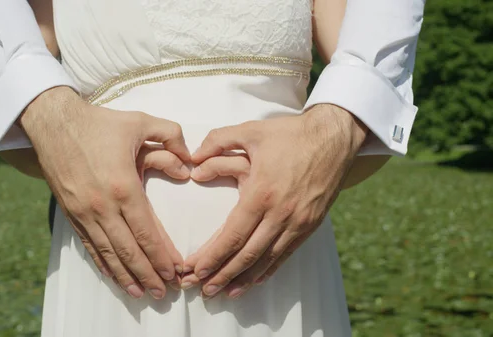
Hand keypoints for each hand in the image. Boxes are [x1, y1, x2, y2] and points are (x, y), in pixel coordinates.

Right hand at [20, 87, 190, 299]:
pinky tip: (114, 275)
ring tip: (142, 293)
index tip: (176, 271)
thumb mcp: (140, 121)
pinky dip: (103, 263)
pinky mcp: (71, 213)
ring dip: (126, 276)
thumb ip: (171, 135)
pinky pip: (89, 245)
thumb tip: (189, 161)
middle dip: (148, 274)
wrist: (53, 122)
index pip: (146, 231)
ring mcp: (84, 212)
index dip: (161, 255)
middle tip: (164, 292)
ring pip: (108, 253)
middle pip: (129, 250)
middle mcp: (102, 206)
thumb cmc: (99, 123)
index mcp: (123, 186)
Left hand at [183, 104, 367, 298]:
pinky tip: (255, 280)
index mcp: (262, 192)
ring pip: (266, 259)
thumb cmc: (290, 133)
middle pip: (247, 254)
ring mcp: (298, 221)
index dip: (213, 256)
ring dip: (244, 278)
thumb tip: (193, 160)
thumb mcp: (251, 130)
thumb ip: (218, 141)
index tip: (195, 270)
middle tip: (202, 289)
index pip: (233, 234)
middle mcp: (280, 213)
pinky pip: (286, 253)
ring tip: (224, 292)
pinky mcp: (310, 224)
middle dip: (222, 274)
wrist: (334, 137)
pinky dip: (269, 270)